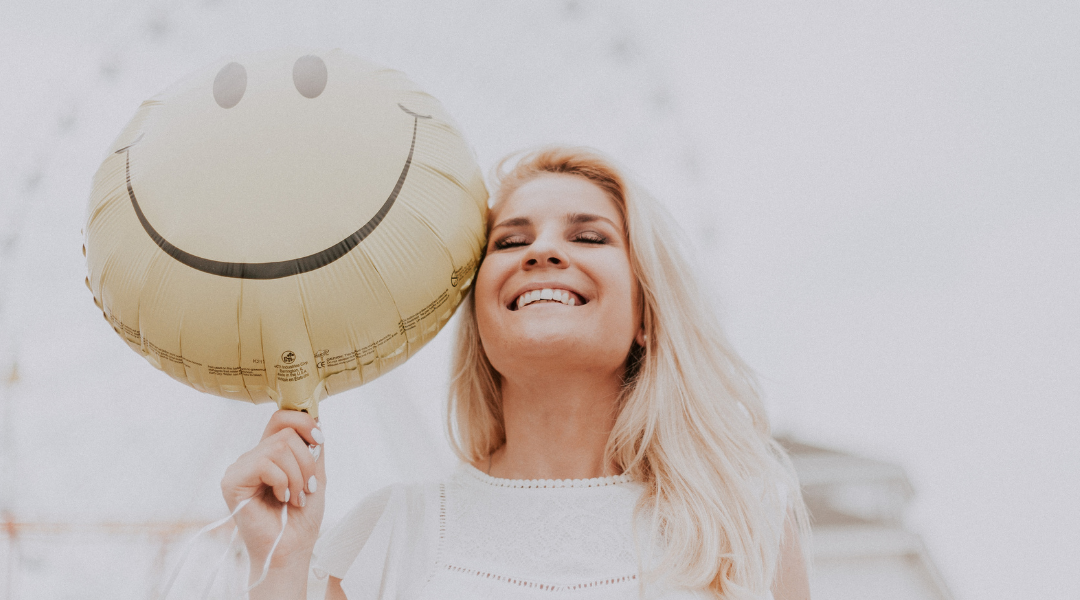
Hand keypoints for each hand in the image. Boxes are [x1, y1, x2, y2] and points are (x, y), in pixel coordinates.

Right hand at [221, 409, 325, 575]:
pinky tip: (281, 499)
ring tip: (296, 498)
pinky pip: (265, 463)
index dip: (304, 421)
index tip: (319, 441)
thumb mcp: (315, 475)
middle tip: (307, 488)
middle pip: (285, 433)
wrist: (291, 549)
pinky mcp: (232, 481)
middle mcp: (253, 457)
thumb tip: (315, 417)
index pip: (281, 418)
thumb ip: (313, 448)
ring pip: (278, 447)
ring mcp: (240, 468)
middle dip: (306, 461)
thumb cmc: (301, 518)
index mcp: (270, 454)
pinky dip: (282, 482)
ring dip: (297, 476)